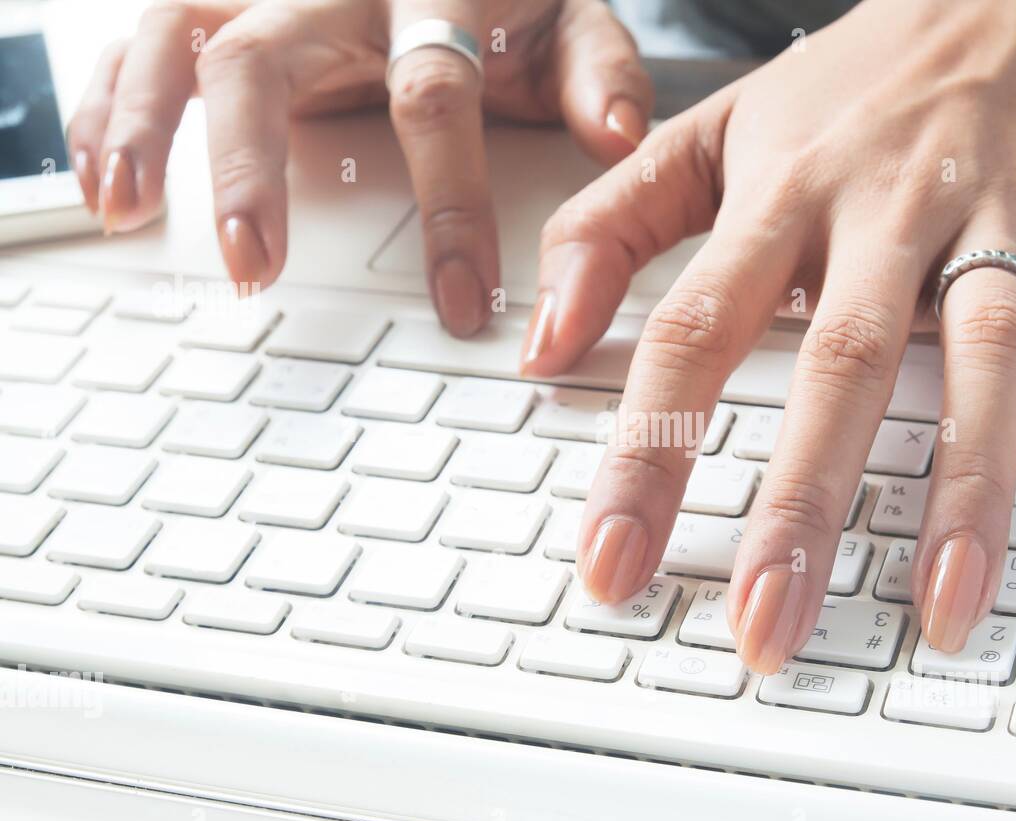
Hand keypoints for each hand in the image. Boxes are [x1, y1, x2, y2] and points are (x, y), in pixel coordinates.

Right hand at [67, 0, 650, 335]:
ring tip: (129, 212)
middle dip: (251, 168)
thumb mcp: (573, 21)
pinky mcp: (223, 5)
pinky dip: (110, 103)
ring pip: (182, 39)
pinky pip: (146, 40)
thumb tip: (616, 135)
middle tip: (253, 265)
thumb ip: (599, 72)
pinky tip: (103, 173)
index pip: (433, 98)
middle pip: (266, 60)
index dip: (448, 203)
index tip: (460, 299)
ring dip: (145, 127)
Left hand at [528, 0, 1015, 671]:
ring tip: (949, 609)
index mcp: (781, 196)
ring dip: (973, 489)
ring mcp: (996, 228)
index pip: (694, 333)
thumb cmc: (840, 91)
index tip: (612, 564)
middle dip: (803, 505)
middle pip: (843, 368)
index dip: (646, 452)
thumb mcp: (704, 137)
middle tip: (766, 625)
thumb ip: (608, 230)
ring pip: (989, 362)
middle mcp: (888, 217)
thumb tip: (537, 342)